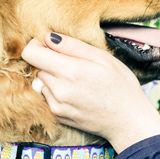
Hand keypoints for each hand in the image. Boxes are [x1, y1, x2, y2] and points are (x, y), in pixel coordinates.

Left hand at [21, 34, 159, 152]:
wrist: (128, 121)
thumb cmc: (122, 86)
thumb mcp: (104, 59)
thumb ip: (74, 46)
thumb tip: (49, 37)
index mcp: (71, 71)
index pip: (31, 53)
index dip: (37, 45)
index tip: (50, 45)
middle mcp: (59, 90)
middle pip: (37, 66)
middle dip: (49, 61)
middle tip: (72, 63)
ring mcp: (56, 105)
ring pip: (41, 81)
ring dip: (53, 77)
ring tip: (77, 80)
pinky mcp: (58, 116)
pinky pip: (47, 96)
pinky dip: (56, 92)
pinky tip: (76, 93)